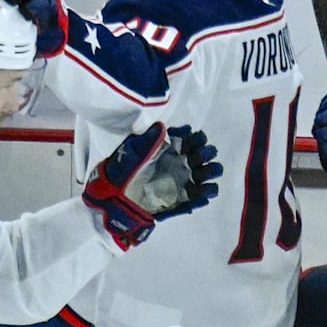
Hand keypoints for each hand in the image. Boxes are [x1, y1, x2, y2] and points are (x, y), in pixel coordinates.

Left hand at [83, 123, 221, 249]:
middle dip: (207, 152)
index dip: (197, 138)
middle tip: (196, 157)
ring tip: (200, 175)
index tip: (190, 139)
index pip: (194, 138)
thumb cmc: (122, 170)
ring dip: (211, 171)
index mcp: (171, 148)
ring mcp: (184, 181)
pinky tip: (199, 193)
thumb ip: (148, 139)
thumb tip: (163, 127)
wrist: (115, 198)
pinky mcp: (183, 199)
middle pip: (206, 153)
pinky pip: (203, 195)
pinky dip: (205, 193)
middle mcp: (181, 163)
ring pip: (210, 172)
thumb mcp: (133, 150)